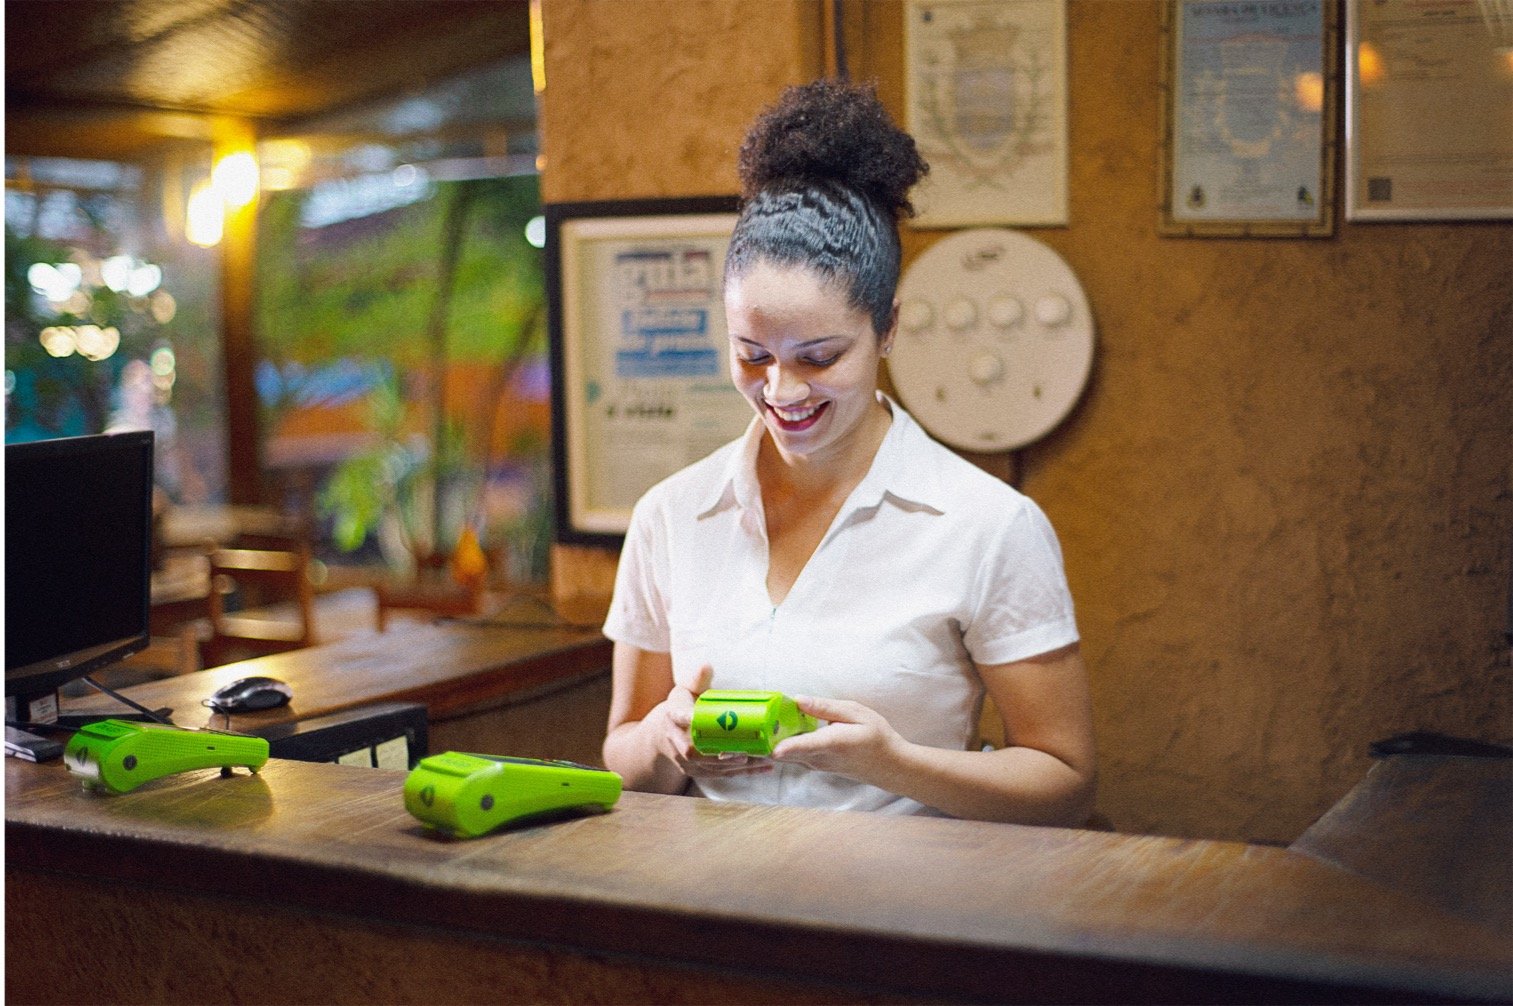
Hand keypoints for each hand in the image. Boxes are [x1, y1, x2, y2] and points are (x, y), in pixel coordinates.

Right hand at [655, 665, 772, 779]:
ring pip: (712, 766)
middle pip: (696, 750)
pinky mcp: (697, 771)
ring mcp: (686, 761)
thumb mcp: (685, 690)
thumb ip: (697, 680)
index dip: (690, 718)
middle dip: (722, 752)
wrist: (664, 734)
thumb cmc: (681, 708)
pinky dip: (743, 772)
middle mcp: (677, 742)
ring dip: (739, 764)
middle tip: (748, 750)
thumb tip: (706, 666)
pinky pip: (721, 774)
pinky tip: (763, 767)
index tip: (704, 717)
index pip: (679, 717)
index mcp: (673, 717)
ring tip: (764, 758)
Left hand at [771, 694, 902, 780]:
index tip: (771, 746)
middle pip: (784, 752)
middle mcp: (819, 758)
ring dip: (773, 740)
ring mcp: (815, 765)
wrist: (888, 765)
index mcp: (831, 743)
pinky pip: (792, 756)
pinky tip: (781, 728)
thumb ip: (825, 708)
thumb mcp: (856, 713)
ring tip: (765, 719)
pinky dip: (782, 744)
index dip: (785, 747)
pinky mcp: (813, 767)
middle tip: (755, 717)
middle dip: (768, 737)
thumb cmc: (876, 736)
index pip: (803, 747)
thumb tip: (798, 700)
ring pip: (785, 755)